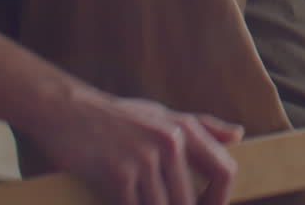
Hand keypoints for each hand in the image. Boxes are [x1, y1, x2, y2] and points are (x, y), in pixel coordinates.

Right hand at [24, 88, 243, 204]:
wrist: (67, 110)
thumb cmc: (117, 116)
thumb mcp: (162, 113)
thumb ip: (202, 126)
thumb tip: (237, 135)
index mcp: (185, 129)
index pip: (224, 171)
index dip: (221, 200)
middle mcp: (170, 142)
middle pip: (189, 201)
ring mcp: (144, 158)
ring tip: (142, 201)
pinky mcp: (117, 173)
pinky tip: (121, 203)